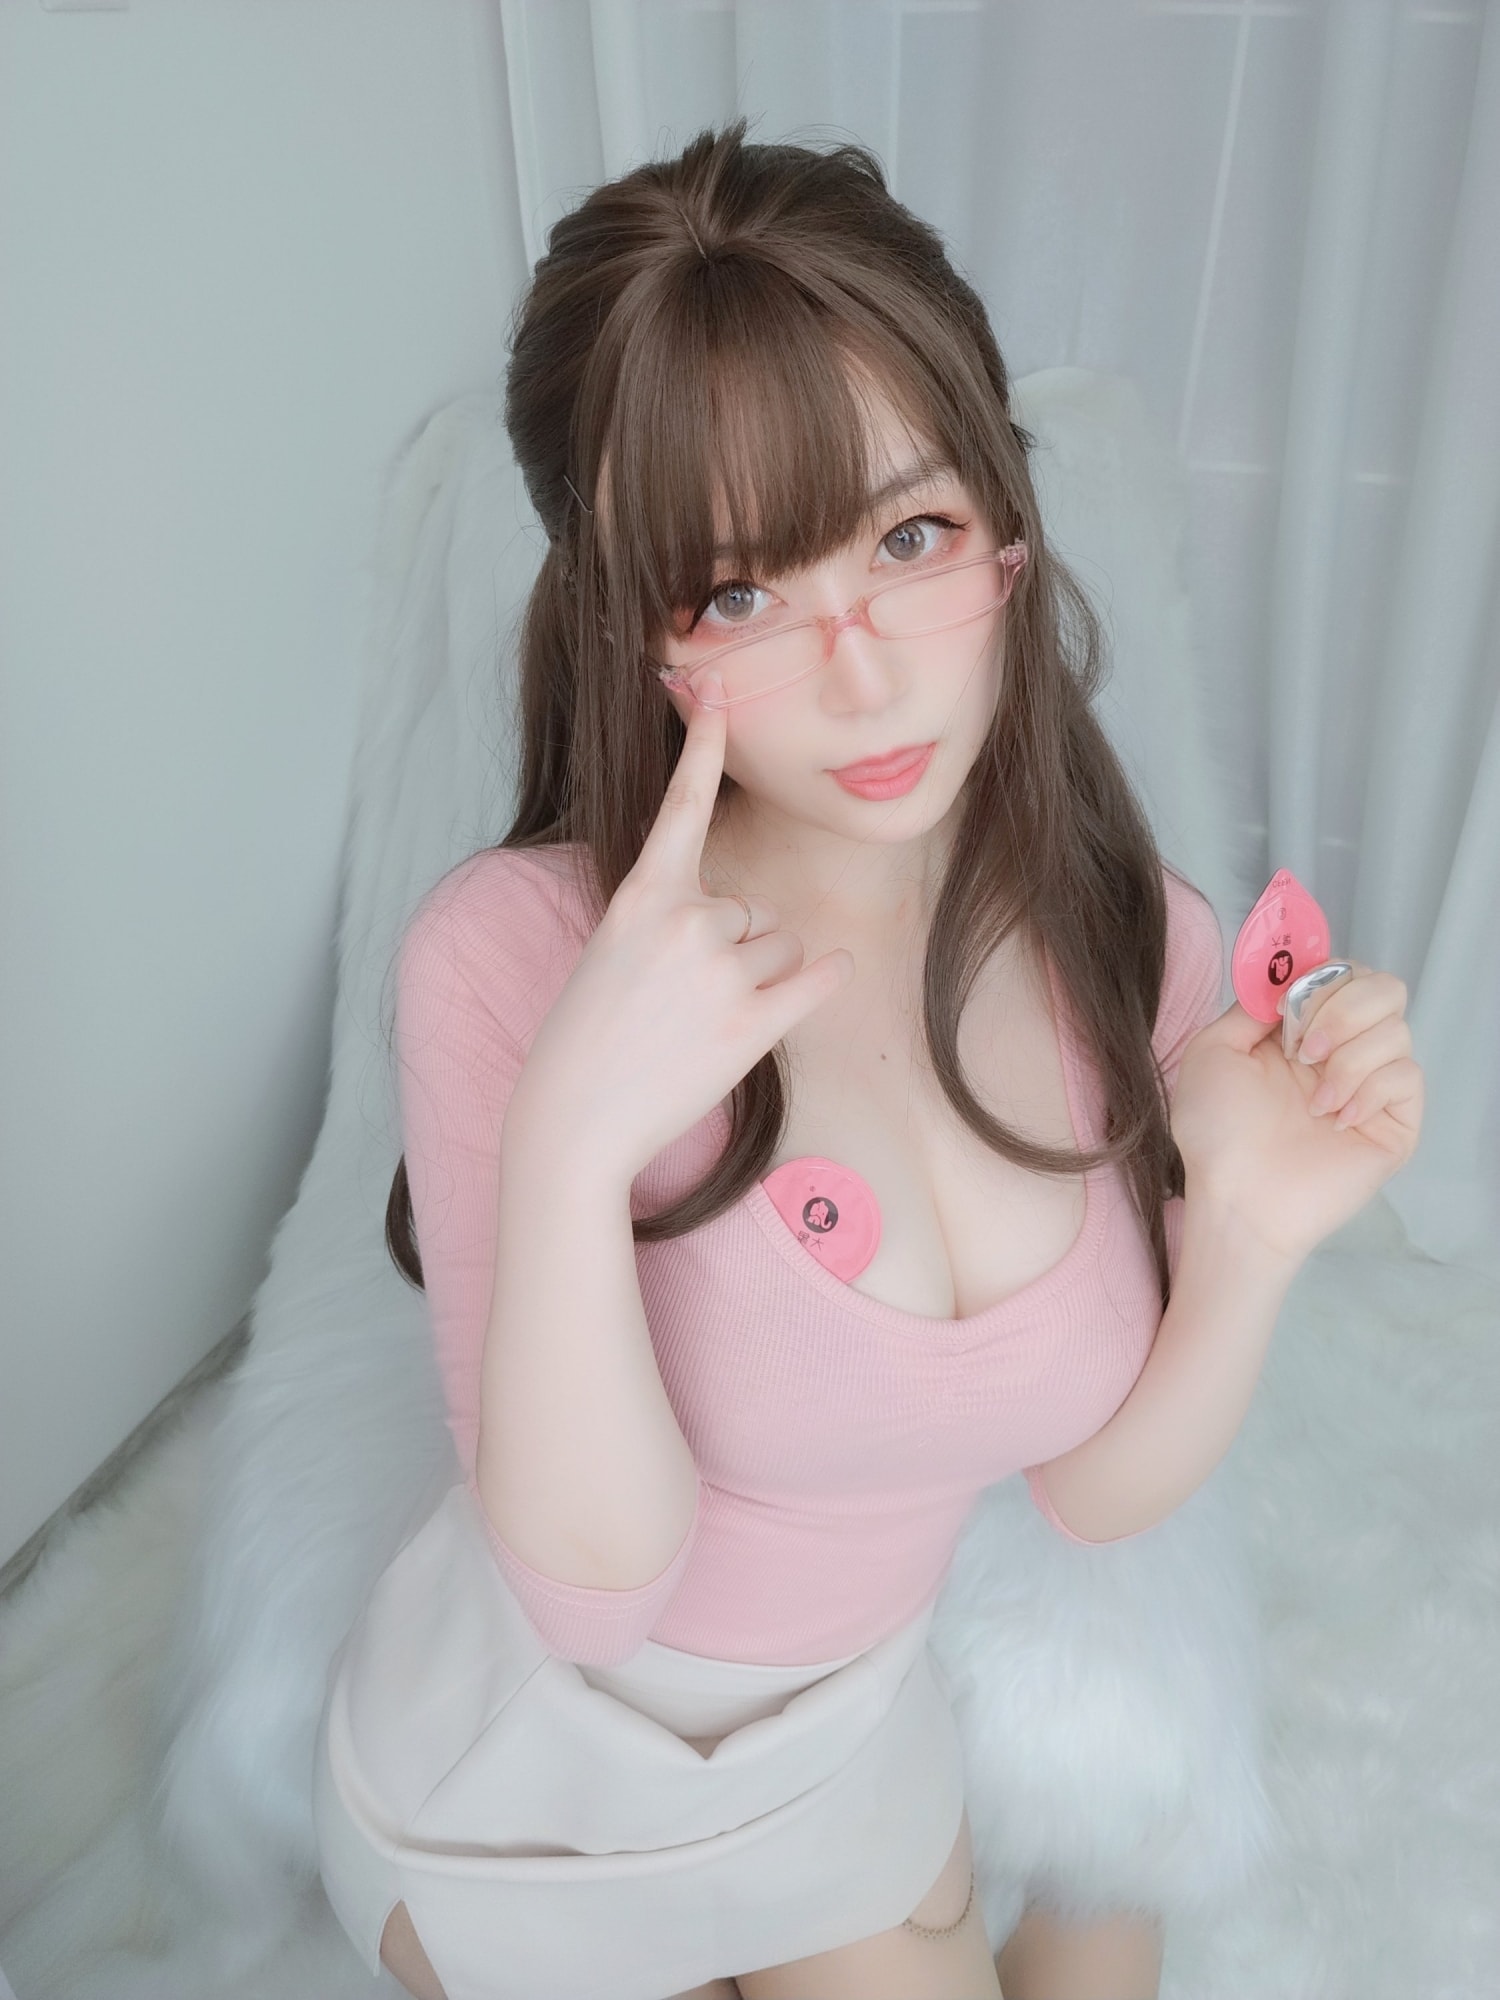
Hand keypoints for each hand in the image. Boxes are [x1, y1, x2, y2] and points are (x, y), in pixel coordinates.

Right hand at [507, 669, 855, 1181]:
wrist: (575, 1118)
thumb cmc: (587, 1037)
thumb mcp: (611, 952)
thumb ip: (666, 917)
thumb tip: (745, 918)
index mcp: (641, 896)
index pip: (679, 807)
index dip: (700, 746)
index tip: (714, 689)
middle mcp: (686, 921)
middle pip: (754, 910)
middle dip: (732, 950)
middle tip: (678, 1001)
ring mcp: (721, 972)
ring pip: (781, 948)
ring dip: (759, 980)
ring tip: (700, 1023)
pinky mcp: (752, 1023)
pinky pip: (815, 979)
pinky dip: (822, 979)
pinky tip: (823, 977)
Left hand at [1168, 960, 1423, 1266]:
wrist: (1238, 1196)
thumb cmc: (1216, 1132)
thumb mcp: (1212, 1051)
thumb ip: (1252, 1006)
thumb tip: (1288, 982)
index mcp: (1299, 1032)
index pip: (1342, 974)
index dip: (1325, 978)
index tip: (1293, 1006)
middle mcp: (1340, 1051)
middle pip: (1383, 989)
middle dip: (1344, 1008)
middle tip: (1306, 1050)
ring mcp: (1370, 1085)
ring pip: (1396, 1030)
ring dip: (1348, 1059)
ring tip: (1314, 1101)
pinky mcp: (1395, 1122)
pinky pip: (1406, 1076)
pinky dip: (1368, 1090)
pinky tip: (1336, 1120)